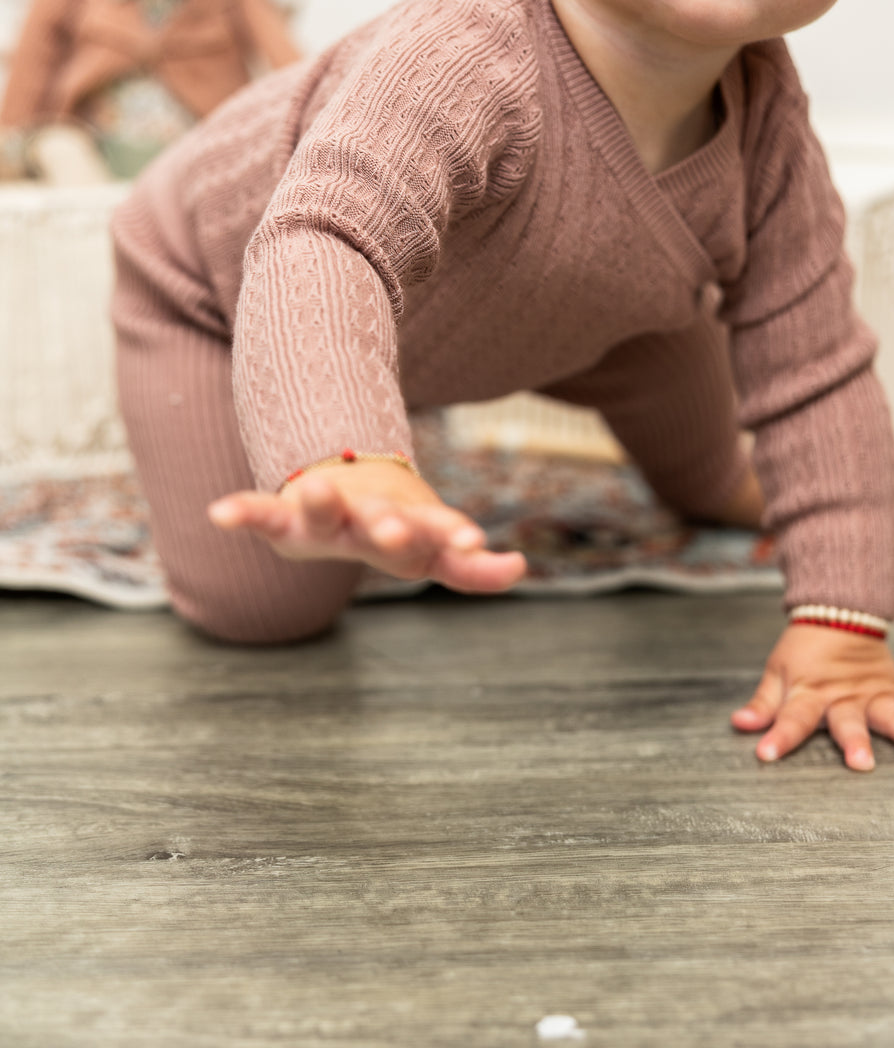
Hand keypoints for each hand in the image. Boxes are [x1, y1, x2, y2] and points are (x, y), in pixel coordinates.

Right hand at [208, 460, 526, 594]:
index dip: (455, 538)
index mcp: (409, 526)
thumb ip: (471, 568)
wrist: (343, 478)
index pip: (437, 532)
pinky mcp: (286, 515)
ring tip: (313, 488)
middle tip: (395, 531)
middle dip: (390, 526)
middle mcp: (368, 514)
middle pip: (382, 520)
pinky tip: (218, 514)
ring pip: (324, 507)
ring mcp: (328, 512)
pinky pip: (261, 513)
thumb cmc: (393, 525)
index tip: (476, 542)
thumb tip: (520, 568)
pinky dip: (242, 511)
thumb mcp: (433, 550)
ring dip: (320, 499)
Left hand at [731, 623, 893, 770]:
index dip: (778, 735)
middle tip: (862, 764)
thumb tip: (740, 725)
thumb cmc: (804, 650)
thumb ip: (763, 704)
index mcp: (810, 693)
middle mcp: (844, 696)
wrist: (838, 610)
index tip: (766, 754)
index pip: (791, 717)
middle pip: (848, 721)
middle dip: (855, 742)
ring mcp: (873, 692)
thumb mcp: (777, 673)